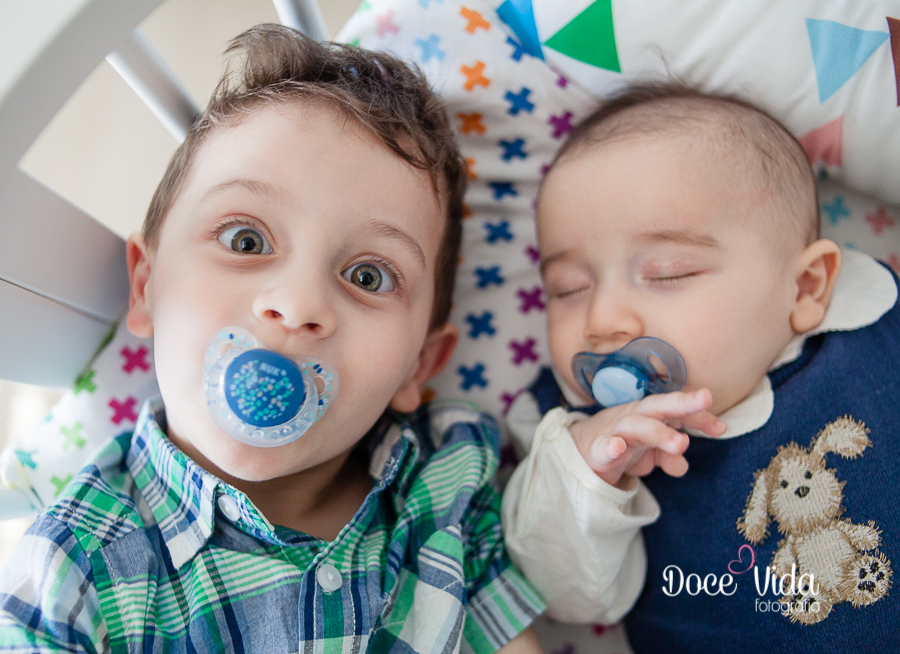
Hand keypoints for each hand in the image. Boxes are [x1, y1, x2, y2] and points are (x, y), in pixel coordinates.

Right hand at [567, 389, 725, 487]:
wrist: (579, 451)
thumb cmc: (622, 444)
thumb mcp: (649, 453)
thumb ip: (669, 457)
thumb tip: (683, 465)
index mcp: (650, 415)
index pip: (677, 412)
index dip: (699, 416)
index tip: (722, 428)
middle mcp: (634, 417)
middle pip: (658, 406)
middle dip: (681, 403)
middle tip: (704, 399)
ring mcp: (615, 431)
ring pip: (637, 427)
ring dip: (658, 433)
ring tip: (680, 444)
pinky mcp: (597, 449)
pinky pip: (604, 447)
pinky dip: (611, 446)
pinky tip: (618, 447)